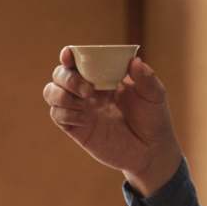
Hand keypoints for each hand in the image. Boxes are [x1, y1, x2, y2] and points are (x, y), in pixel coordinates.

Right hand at [42, 46, 182, 195]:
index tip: (69, 54)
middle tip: (88, 88)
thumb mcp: (155, 95)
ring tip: (86, 100)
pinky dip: (67, 113)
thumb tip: (135, 61)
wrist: (152, 151)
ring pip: (51, 93)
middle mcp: (87, 91)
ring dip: (62, 93)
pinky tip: (86, 119)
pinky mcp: (77, 129)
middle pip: (59, 75)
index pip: (78, 61)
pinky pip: (58, 116)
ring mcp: (80, 110)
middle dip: (67, 77)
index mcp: (103, 77)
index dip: (69, 55)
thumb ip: (146, 78)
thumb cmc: (153, 119)